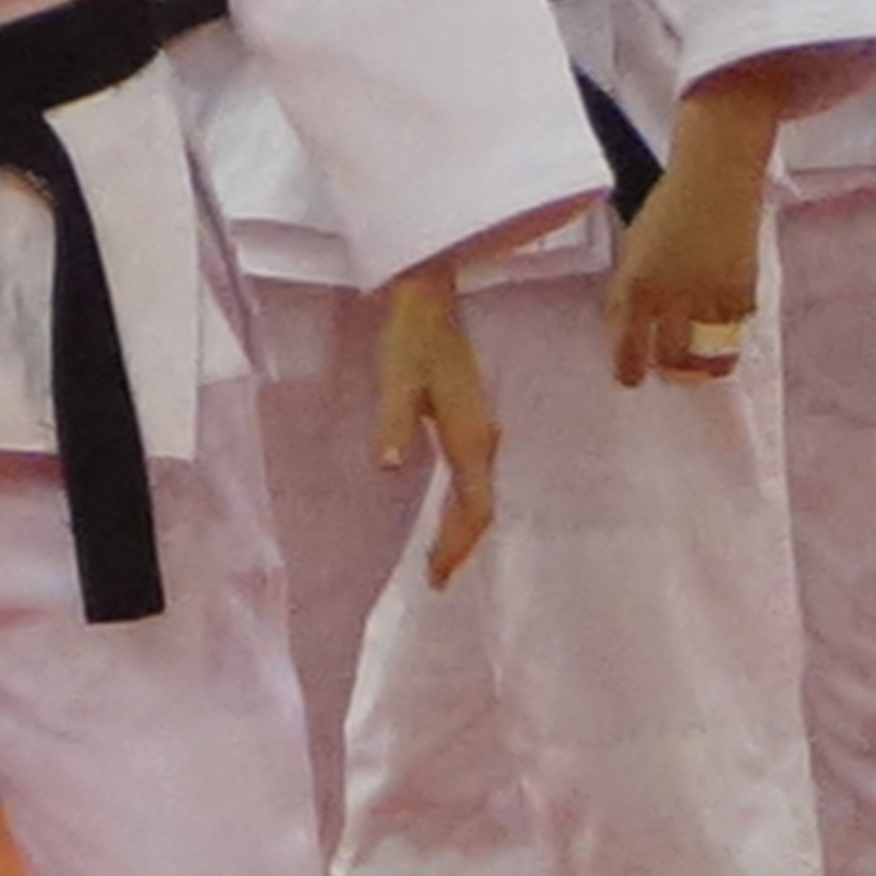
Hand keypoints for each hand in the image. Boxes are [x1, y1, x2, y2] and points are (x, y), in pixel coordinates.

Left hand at [375, 263, 501, 586]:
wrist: (432, 296)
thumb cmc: (411, 337)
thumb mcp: (397, 378)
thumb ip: (394, 423)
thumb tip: (390, 466)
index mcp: (469, 435)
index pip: (472, 507)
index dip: (456, 545)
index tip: (436, 578)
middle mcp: (484, 438)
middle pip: (481, 507)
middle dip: (461, 545)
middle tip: (437, 579)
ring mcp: (483, 428)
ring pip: (481, 492)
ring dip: (463, 526)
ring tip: (441, 556)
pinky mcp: (474, 419)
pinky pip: (476, 476)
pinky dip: (463, 504)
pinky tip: (447, 508)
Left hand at [603, 155, 760, 388]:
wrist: (715, 176)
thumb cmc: (668, 206)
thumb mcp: (633, 249)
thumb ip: (627, 292)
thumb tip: (626, 331)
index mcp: (635, 285)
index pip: (628, 347)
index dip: (629, 371)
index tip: (631, 379)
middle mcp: (670, 297)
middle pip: (670, 358)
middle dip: (670, 369)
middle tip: (670, 369)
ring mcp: (709, 295)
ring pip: (709, 355)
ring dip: (703, 366)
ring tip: (700, 368)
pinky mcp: (742, 290)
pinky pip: (737, 331)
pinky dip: (731, 335)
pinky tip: (725, 330)